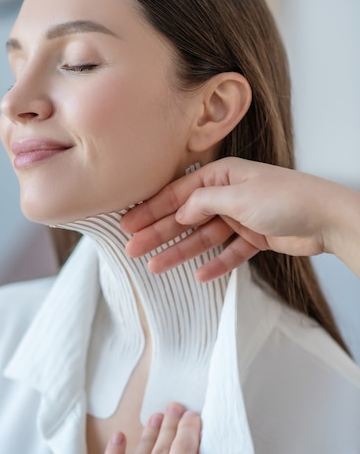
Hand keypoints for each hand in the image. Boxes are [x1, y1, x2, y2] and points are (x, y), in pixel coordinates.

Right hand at [120, 157, 359, 280]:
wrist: (326, 218)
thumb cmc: (286, 197)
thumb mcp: (237, 196)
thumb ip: (203, 202)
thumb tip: (179, 211)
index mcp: (221, 177)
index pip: (178, 194)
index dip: (151, 209)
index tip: (129, 224)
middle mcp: (228, 196)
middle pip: (185, 217)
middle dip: (158, 233)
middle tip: (133, 249)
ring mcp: (240, 218)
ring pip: (203, 238)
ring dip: (180, 252)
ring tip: (155, 267)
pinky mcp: (255, 237)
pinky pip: (229, 253)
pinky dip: (215, 264)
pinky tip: (199, 276)